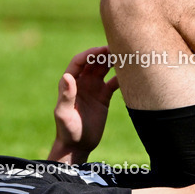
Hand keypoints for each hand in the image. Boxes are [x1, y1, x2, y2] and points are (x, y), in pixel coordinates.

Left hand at [50, 46, 119, 163]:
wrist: (78, 145)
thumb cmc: (67, 130)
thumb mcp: (63, 113)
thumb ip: (66, 95)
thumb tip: (67, 76)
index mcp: (70, 82)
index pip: (80, 61)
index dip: (90, 53)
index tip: (102, 49)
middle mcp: (82, 82)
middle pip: (93, 61)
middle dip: (104, 53)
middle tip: (118, 48)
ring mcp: (93, 88)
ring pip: (104, 69)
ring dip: (113, 61)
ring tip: (126, 55)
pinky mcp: (104, 96)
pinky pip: (114, 82)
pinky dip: (121, 77)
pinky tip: (131, 74)